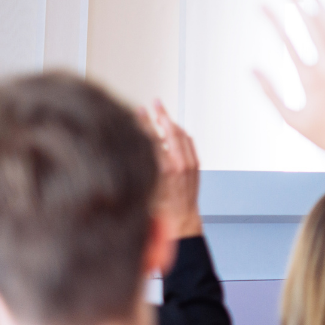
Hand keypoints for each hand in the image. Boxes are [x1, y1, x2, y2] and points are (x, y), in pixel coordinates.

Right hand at [138, 99, 201, 238]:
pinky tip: (174, 129)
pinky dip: (181, 133)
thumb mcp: (143, 188)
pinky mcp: (195, 165)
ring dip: (171, 122)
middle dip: (161, 115)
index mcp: (164, 169)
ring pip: (181, 135)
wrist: (181, 220)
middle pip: (170, 131)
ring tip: (162, 112)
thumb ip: (139, 167)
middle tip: (155, 103)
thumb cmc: (160, 210)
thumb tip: (129, 149)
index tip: (139, 111)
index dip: (145, 122)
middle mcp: (179, 164)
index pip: (153, 137)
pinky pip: (189, 142)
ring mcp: (190, 164)